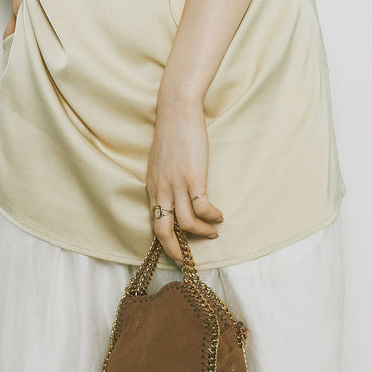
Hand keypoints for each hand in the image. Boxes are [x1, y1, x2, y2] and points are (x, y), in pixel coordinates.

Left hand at [146, 93, 223, 264]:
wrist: (177, 111)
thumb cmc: (170, 133)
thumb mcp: (159, 161)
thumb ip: (162, 180)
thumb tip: (170, 195)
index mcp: (152, 186)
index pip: (154, 222)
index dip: (164, 242)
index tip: (175, 252)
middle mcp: (161, 189)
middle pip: (163, 230)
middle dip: (176, 250)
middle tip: (187, 260)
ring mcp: (177, 184)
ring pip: (186, 223)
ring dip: (201, 232)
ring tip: (213, 232)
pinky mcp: (193, 178)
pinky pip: (203, 207)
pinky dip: (212, 216)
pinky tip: (219, 215)